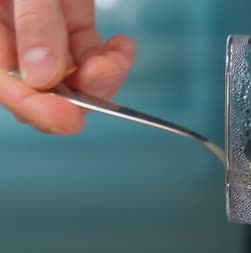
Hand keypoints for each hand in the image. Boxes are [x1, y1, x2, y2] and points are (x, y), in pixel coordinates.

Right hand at [0, 0, 134, 134]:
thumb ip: (34, 23)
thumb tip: (43, 76)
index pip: (4, 82)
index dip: (33, 106)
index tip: (66, 120)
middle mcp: (11, 31)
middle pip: (37, 86)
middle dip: (74, 96)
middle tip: (101, 82)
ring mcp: (42, 27)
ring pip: (69, 73)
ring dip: (99, 78)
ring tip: (115, 63)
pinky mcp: (70, 17)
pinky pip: (88, 50)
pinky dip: (109, 57)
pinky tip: (122, 48)